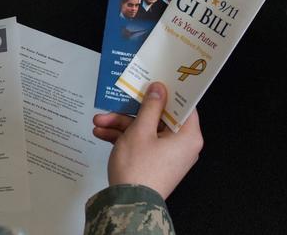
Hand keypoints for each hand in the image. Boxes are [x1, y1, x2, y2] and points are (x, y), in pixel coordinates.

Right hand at [93, 82, 202, 198]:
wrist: (128, 204)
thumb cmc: (139, 169)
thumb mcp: (140, 130)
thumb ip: (150, 106)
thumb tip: (159, 89)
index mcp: (187, 136)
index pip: (184, 106)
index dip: (169, 92)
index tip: (156, 81)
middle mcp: (181, 145)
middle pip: (158, 118)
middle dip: (131, 112)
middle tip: (117, 102)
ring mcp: (167, 155)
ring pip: (144, 130)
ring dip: (120, 125)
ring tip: (99, 122)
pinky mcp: (153, 162)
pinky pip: (140, 143)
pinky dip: (123, 138)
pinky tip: (102, 134)